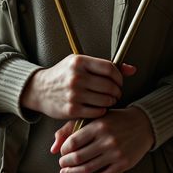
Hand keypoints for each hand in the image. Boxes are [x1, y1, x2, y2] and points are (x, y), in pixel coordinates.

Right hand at [20, 55, 136, 119]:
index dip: (119, 77)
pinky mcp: (72, 109)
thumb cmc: (63, 75)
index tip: (119, 82)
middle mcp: (77, 77)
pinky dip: (102, 110)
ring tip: (108, 100)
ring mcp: (74, 94)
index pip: (110, 68)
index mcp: (79, 61)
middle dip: (117, 91)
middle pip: (110, 86)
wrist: (39, 89)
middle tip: (115, 93)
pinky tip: (99, 107)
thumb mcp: (80, 64)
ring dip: (111, 101)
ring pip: (105, 100)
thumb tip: (133, 70)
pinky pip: (97, 111)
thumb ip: (106, 66)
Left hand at [51, 108, 154, 172]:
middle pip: (78, 157)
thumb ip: (72, 128)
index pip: (72, 142)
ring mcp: (115, 153)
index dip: (63, 150)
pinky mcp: (122, 164)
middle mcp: (107, 140)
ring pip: (87, 169)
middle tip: (62, 164)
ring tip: (68, 172)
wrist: (143, 124)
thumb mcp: (95, 118)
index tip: (62, 152)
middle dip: (65, 163)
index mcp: (98, 126)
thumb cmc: (117, 120)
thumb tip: (54, 146)